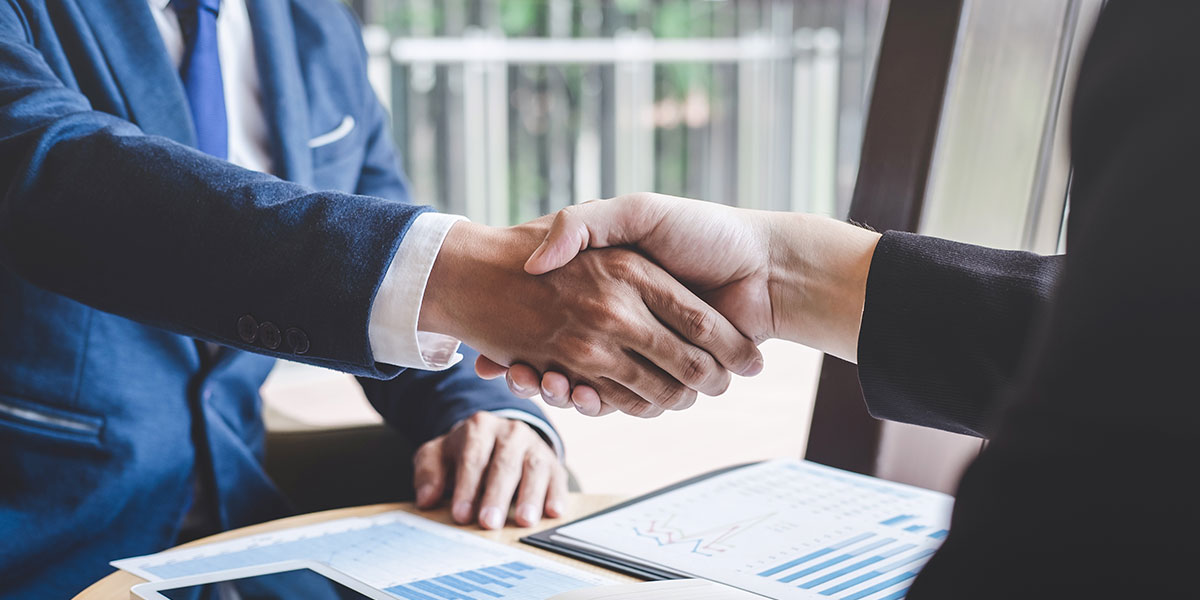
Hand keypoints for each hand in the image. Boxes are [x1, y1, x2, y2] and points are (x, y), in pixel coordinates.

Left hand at [413, 412, 565, 528]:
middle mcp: (511, 432)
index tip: (460, 514)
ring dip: (530, 496)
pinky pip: (557, 477)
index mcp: (480, 427)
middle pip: (504, 463)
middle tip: (489, 522)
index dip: (466, 487)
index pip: (473, 458)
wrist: (499, 439)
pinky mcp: (553, 463)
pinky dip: (556, 495)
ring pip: (534, 468)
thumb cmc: (466, 453)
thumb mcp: (439, 456)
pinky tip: (553, 512)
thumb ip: (428, 473)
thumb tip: (426, 499)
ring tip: (523, 521)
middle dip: (496, 495)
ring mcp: (534, 446)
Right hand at [478, 193, 879, 413]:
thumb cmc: (704, 230)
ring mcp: (646, 350)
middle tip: (517, 373)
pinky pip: (629, 399)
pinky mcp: (670, 376)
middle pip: (569, 357)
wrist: (767, 266)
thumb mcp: (636, 211)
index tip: (501, 347)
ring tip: (546, 382)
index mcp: (614, 285)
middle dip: (541, 370)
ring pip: (592, 384)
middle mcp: (625, 320)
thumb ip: (585, 224)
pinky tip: (581, 394)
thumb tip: (536, 261)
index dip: (528, 334)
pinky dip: (604, 404)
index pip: (558, 316)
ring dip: (566, 391)